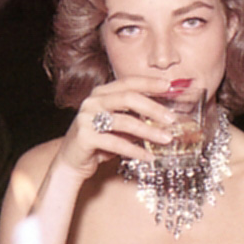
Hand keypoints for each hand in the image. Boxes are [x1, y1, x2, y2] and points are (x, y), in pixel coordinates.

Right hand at [54, 76, 178, 179]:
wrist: (71, 161)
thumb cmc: (99, 141)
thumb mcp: (119, 124)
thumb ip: (135, 115)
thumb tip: (166, 113)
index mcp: (101, 93)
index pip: (128, 82)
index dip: (150, 83)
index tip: (170, 87)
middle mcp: (92, 101)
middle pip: (128, 98)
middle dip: (153, 108)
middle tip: (172, 119)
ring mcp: (86, 118)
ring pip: (124, 121)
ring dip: (149, 131)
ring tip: (166, 139)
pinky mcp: (84, 137)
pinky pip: (116, 143)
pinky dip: (135, 150)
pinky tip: (149, 156)